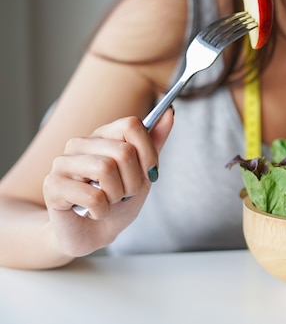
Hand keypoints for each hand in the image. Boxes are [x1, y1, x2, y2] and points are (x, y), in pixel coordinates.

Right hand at [42, 109, 173, 256]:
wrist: (93, 234)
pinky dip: (102, 211)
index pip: (131, 125)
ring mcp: (62, 162)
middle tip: (125, 194)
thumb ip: (155, 143)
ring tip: (109, 201)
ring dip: (117, 195)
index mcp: (103, 135)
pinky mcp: (52, 186)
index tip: (149, 172)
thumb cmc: (118, 201)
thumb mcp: (144, 173)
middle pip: (123, 151)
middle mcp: (80, 143)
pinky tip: (94, 212)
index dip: (148, 153)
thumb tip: (170, 113)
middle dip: (134, 181)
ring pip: (105, 169)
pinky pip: (92, 196)